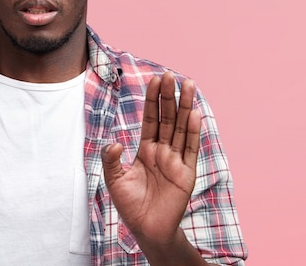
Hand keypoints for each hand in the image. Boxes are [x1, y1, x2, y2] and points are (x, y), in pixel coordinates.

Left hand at [101, 71, 200, 246]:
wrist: (146, 229)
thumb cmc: (130, 205)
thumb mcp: (114, 180)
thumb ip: (111, 160)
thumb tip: (114, 142)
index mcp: (146, 149)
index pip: (150, 119)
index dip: (152, 100)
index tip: (154, 80)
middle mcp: (162, 151)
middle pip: (167, 118)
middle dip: (168, 96)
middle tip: (171, 75)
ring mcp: (176, 160)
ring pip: (180, 127)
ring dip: (184, 107)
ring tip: (188, 85)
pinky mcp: (186, 173)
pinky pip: (190, 149)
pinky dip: (192, 131)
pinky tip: (194, 113)